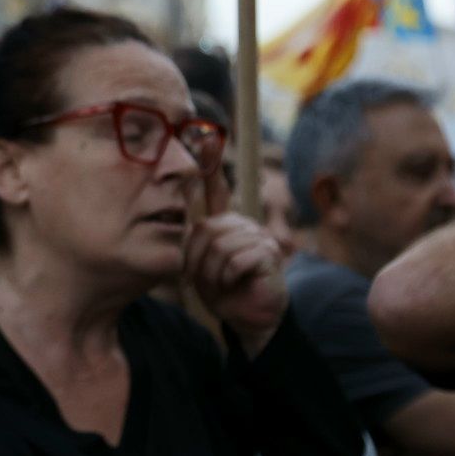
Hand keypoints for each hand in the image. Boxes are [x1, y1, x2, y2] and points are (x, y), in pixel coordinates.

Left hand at [186, 166, 286, 357]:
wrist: (251, 319)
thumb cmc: (224, 292)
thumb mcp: (201, 266)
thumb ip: (194, 243)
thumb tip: (186, 223)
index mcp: (224, 224)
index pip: (216, 189)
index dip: (211, 164)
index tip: (206, 136)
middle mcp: (242, 224)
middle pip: (205, 229)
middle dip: (197, 261)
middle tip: (202, 280)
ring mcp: (257, 236)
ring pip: (218, 246)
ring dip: (212, 273)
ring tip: (220, 285)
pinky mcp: (268, 253)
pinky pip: (235, 259)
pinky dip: (228, 277)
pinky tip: (236, 284)